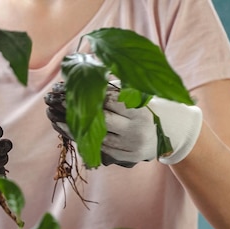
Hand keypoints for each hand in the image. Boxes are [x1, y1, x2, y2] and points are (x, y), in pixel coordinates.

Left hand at [45, 81, 202, 166]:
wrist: (173, 133)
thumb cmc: (151, 107)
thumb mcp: (141, 94)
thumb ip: (120, 85)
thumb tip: (95, 69)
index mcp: (141, 111)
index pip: (112, 102)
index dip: (93, 95)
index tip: (74, 89)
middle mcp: (135, 130)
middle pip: (102, 122)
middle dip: (79, 112)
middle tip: (57, 103)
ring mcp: (130, 146)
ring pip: (97, 138)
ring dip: (75, 129)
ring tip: (56, 119)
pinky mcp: (125, 157)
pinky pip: (100, 149)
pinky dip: (84, 140)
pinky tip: (68, 131)